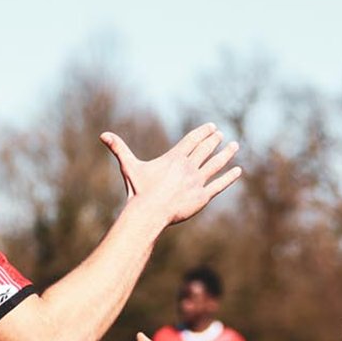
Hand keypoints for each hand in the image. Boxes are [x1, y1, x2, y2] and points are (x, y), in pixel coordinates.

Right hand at [101, 123, 240, 224]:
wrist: (149, 212)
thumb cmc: (138, 191)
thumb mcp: (129, 167)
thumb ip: (119, 149)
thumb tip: (103, 135)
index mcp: (175, 158)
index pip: (192, 140)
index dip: (203, 132)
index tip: (212, 127)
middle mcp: (189, 167)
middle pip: (206, 149)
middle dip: (214, 141)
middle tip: (221, 135)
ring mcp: (197, 181)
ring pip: (215, 164)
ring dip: (226, 154)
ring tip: (234, 145)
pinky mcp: (202, 197)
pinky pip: (219, 185)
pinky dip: (229, 177)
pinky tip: (238, 171)